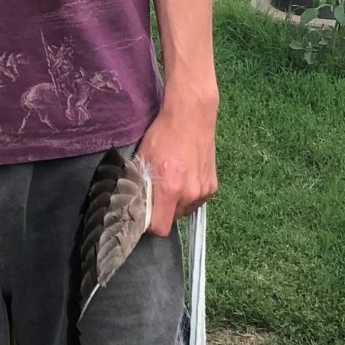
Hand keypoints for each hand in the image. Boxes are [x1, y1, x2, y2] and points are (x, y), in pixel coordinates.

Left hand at [135, 91, 217, 234]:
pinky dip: (189, 195)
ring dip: (176, 202)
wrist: (191, 117)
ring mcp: (203, 191)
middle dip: (162, 210)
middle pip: (171, 219)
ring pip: (184, 211)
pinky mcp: (212, 187)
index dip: (149, 226)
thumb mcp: (143, 160)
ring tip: (172, 181)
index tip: (144, 216)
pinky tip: (184, 177)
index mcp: (170, 189)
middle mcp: (189, 194)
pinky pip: (196, 201)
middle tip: (157, 192)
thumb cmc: (163, 135)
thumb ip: (139, 186)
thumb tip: (132, 205)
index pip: (160, 228)